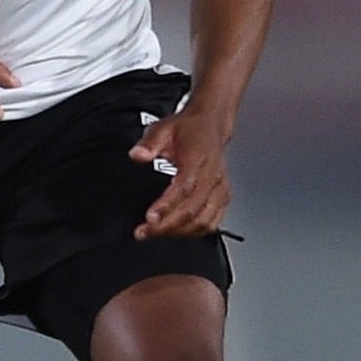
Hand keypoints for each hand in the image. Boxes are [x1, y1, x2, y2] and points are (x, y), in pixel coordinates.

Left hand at [131, 105, 231, 237]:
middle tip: (145, 232)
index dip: (167, 206)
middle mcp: (212, 176)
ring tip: (156, 234)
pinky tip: (177, 233)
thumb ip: (149, 144)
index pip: (185, 187)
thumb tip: (137, 155)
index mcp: (198, 159)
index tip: (150, 218)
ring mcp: (220, 189)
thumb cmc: (188, 130)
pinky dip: (195, 232)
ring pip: (204, 220)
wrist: (210, 125)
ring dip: (180, 232)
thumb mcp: (162, 129)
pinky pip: (213, 222)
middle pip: (193, 210)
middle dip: (167, 225)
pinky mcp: (223, 197)